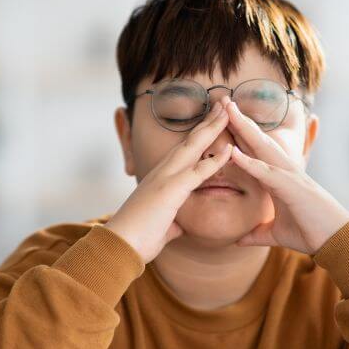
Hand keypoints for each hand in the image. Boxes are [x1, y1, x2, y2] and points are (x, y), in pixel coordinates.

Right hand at [104, 101, 231, 262]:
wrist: (119, 247)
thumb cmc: (138, 239)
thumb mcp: (160, 227)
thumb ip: (171, 221)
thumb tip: (177, 225)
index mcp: (160, 178)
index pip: (185, 151)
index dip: (201, 134)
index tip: (215, 119)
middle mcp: (162, 172)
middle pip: (190, 140)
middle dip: (208, 120)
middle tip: (224, 101)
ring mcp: (165, 178)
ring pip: (193, 146)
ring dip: (212, 128)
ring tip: (228, 110)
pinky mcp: (170, 191)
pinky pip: (197, 172)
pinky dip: (214, 160)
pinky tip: (229, 149)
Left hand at [225, 100, 348, 254]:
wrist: (337, 242)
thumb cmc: (311, 234)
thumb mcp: (276, 234)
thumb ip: (258, 234)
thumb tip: (239, 240)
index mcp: (279, 179)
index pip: (256, 152)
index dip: (240, 135)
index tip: (224, 119)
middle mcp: (284, 172)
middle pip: (258, 141)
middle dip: (241, 121)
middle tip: (223, 100)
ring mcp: (289, 177)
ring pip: (263, 148)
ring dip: (244, 130)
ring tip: (228, 111)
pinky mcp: (292, 188)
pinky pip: (267, 173)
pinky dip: (250, 163)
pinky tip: (234, 152)